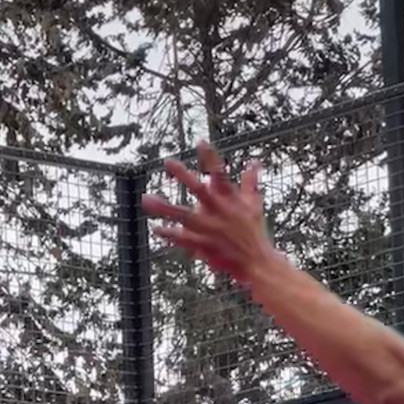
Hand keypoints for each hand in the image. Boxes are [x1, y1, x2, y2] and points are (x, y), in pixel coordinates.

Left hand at [142, 140, 273, 285]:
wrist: (256, 262)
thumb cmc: (254, 231)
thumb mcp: (254, 204)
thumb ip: (250, 182)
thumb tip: (254, 163)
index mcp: (231, 199)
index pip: (221, 174)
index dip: (211, 157)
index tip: (201, 141)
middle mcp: (219, 211)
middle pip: (198, 190)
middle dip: (183, 176)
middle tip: (168, 162)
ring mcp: (210, 228)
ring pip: (184, 215)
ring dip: (165, 208)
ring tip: (147, 199)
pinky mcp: (204, 245)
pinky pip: (183, 239)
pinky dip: (170, 234)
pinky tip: (156, 228)